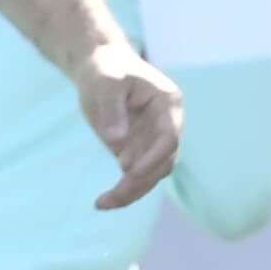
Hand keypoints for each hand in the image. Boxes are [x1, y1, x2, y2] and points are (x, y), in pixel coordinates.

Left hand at [76, 44, 183, 209]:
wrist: (100, 66)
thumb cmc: (106, 69)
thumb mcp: (106, 83)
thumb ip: (112, 111)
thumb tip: (117, 144)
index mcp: (168, 104)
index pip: (170, 138)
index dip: (154, 157)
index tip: (128, 171)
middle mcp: (167, 125)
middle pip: (163, 162)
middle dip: (139, 182)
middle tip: (110, 197)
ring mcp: (154, 140)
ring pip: (152, 175)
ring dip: (131, 192)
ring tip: (102, 203)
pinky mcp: (139, 150)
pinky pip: (137, 176)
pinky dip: (123, 190)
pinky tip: (103, 202)